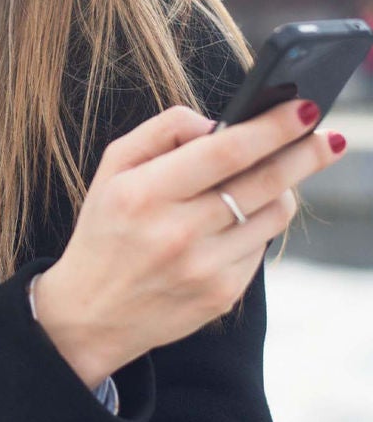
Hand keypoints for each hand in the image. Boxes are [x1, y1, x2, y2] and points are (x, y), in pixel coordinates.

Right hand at [33, 100, 345, 386]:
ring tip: (278, 174)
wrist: (91, 313)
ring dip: (286, 188)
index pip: (224, 151)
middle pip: (263, 183)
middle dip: (304, 154)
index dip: (270, 128)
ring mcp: (204, 268)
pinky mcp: (222, 295)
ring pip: (272, 215)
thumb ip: (162, 130)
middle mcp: (177, 232)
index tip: (302, 109)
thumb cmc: (105, 229)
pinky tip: (240, 218)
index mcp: (145, 193)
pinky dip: (258, 224)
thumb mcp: (113, 168)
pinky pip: (260, 246)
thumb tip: (217, 122)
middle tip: (330, 137)